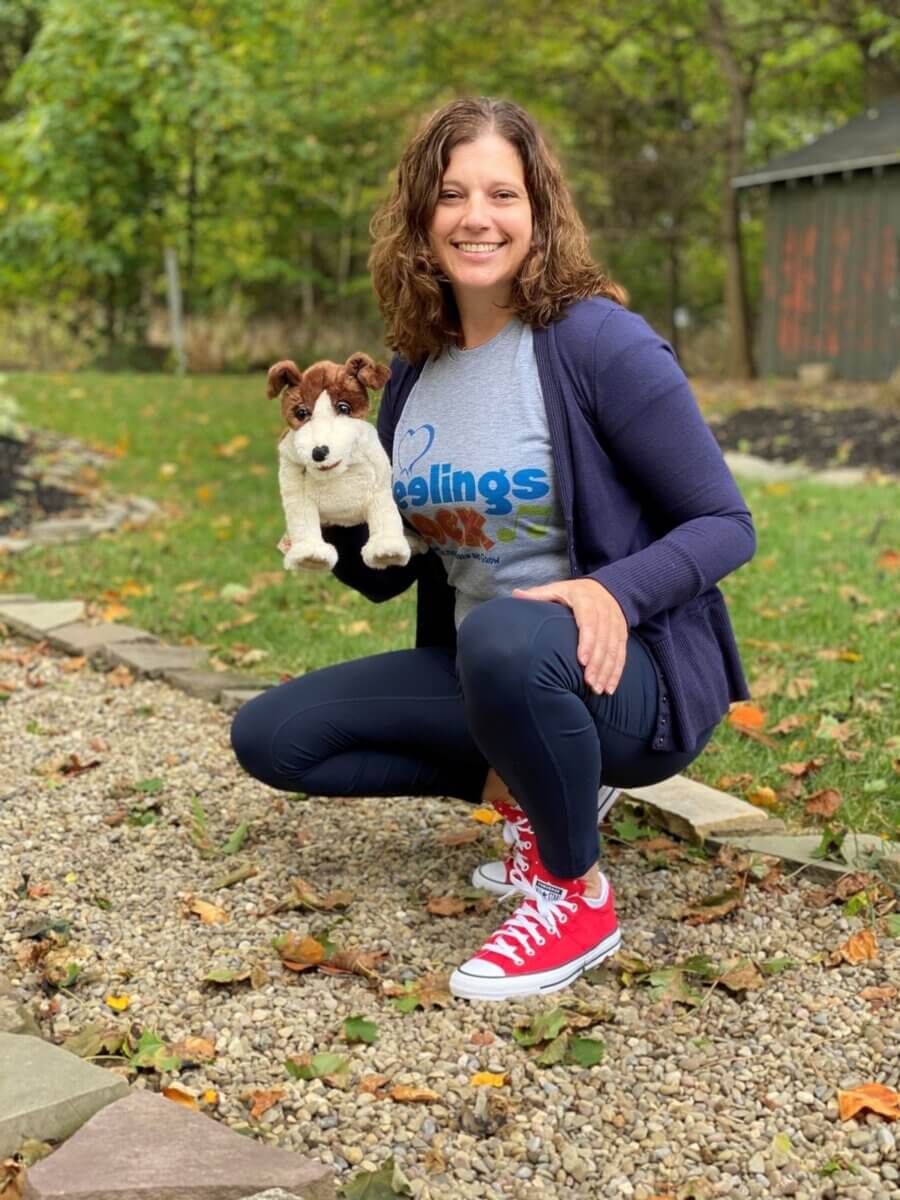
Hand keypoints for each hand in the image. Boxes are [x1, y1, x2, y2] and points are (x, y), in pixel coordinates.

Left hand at [512, 578, 627, 694]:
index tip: (582, 660)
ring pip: (614, 649)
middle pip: (604, 639)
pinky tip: (610, 688)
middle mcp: (604, 612)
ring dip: (607, 670)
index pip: (589, 621)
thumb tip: (516, 594)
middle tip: (589, 683)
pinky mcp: (622, 634)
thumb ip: (539, 594)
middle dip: (598, 663)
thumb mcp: (558, 588)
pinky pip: (621, 654)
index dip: (587, 641)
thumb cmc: (575, 593)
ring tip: (598, 689)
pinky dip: (617, 672)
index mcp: (587, 601)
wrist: (609, 588)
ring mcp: (616, 623)